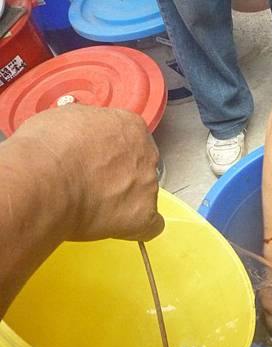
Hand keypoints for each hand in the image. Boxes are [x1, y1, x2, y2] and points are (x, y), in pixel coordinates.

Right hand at [12, 105, 163, 241]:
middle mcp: (147, 155)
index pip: (132, 140)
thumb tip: (83, 135)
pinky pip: (151, 226)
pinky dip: (137, 228)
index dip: (113, 153)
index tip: (98, 161)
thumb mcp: (66, 118)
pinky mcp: (144, 215)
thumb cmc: (48, 150)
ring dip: (125, 202)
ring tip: (93, 207)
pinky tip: (119, 227)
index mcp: (131, 128)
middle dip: (121, 177)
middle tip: (93, 185)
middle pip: (141, 168)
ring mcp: (149, 186)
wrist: (45, 183)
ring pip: (145, 196)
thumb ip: (88, 126)